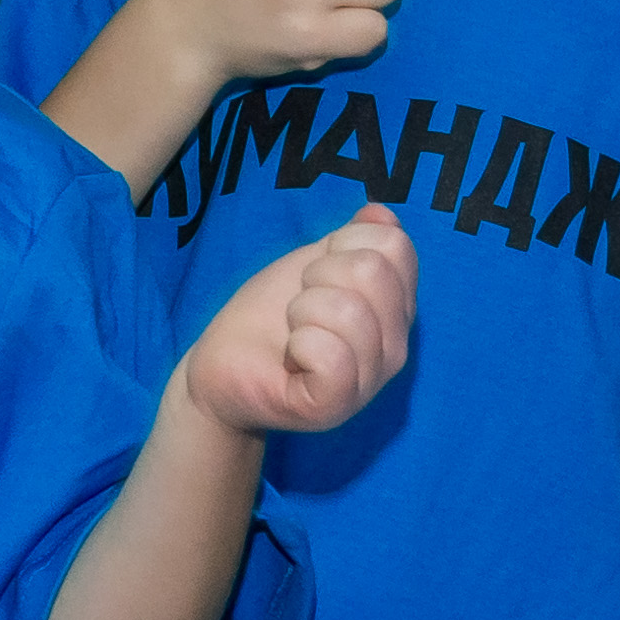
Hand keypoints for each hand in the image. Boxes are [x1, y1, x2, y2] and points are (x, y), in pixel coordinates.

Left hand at [183, 203, 417, 435]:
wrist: (223, 365)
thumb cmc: (269, 316)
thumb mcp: (311, 264)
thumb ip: (352, 239)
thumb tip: (382, 214)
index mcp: (395, 308)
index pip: (394, 246)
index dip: (343, 243)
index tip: (317, 272)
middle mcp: (395, 345)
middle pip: (372, 271)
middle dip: (318, 274)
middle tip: (300, 305)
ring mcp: (370, 381)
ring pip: (349, 311)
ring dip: (302, 310)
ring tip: (294, 332)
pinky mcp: (336, 406)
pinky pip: (330, 355)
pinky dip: (299, 345)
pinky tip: (293, 359)